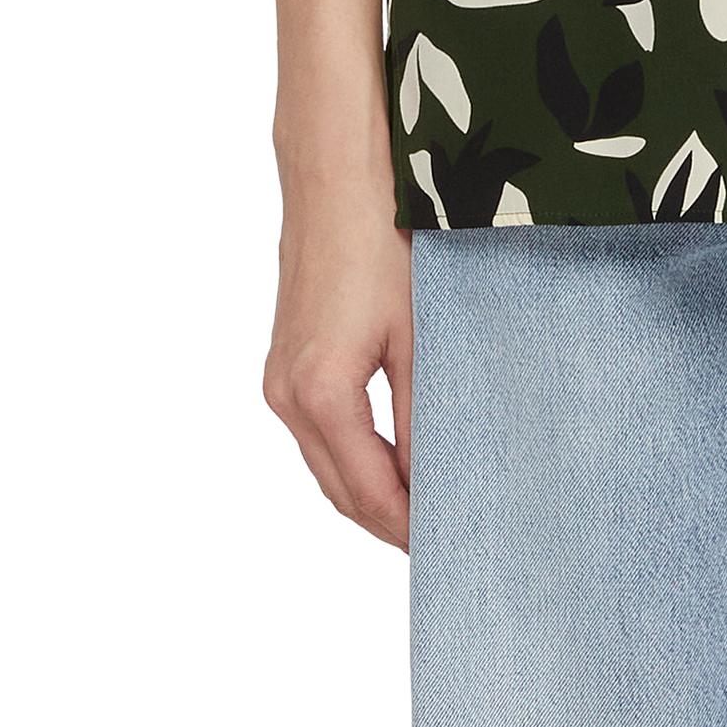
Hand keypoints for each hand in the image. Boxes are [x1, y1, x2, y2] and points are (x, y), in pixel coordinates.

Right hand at [263, 172, 412, 547]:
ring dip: (368, 492)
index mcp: (321, 393)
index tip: (447, 545)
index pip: (368, 491)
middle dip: (387, 522)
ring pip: (325, 465)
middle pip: (340, 489)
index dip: (408, 526)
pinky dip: (352, 458)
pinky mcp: (284, 363)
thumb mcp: (417, 333)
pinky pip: (317, 433)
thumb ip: (422, 412)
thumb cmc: (381, 244)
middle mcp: (287, 396)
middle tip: (441, 539)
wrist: (335, 181)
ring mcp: (278, 381)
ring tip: (423, 508)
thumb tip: (435, 476)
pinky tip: (390, 461)